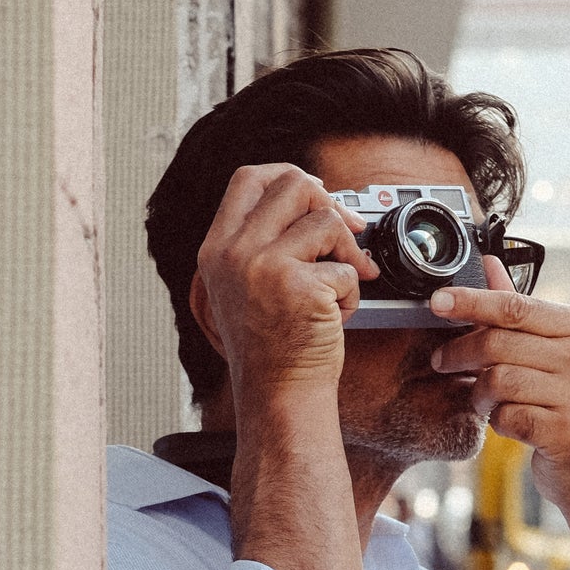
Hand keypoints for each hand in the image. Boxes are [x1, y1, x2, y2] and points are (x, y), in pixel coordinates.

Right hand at [195, 163, 377, 401]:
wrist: (278, 394)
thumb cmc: (271, 344)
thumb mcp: (246, 284)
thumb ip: (265, 239)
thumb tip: (316, 193)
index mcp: (217, 248)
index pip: (249, 179)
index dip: (287, 175)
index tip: (315, 192)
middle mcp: (234, 253)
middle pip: (293, 184)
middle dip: (329, 205)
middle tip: (344, 237)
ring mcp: (264, 267)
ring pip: (327, 221)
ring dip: (346, 255)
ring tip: (337, 289)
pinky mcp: (300, 287)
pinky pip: (347, 268)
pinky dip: (352, 295)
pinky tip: (335, 317)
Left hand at [428, 257, 569, 506]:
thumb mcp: (553, 354)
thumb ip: (520, 311)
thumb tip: (489, 264)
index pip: (516, 306)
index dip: (471, 301)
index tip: (438, 301)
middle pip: (500, 342)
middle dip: (461, 352)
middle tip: (441, 361)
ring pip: (498, 379)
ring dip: (480, 393)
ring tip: (483, 400)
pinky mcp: (568, 431)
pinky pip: (508, 416)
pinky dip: (499, 422)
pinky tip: (510, 424)